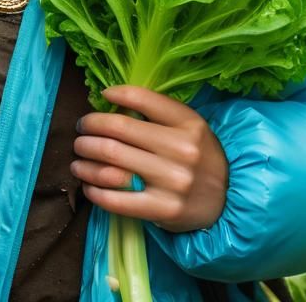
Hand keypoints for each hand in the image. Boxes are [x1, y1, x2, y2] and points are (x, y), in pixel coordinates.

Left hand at [71, 85, 227, 232]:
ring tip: (77, 157)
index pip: (142, 99)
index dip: (115, 94)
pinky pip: (118, 200)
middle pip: (118, 131)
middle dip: (90, 127)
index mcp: (189, 123)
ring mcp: (173, 182)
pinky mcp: (164, 210)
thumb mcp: (190, 127)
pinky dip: (95, 190)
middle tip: (80, 129)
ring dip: (85, 158)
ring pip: (112, 162)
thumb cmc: (199, 156)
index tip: (102, 96)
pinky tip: (87, 185)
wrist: (228, 201)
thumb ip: (158, 112)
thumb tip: (111, 99)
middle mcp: (181, 150)